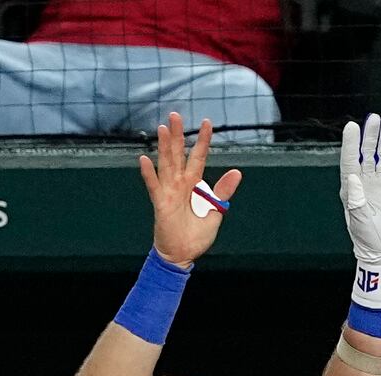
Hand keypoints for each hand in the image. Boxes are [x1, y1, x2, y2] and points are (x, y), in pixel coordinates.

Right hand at [139, 114, 242, 270]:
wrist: (183, 255)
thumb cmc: (197, 235)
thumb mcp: (215, 211)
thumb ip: (223, 191)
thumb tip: (237, 172)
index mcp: (194, 185)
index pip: (198, 157)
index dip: (202, 141)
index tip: (207, 122)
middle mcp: (180, 184)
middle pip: (178, 154)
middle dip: (177, 135)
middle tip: (175, 114)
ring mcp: (169, 193)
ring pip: (166, 164)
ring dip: (164, 147)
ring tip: (162, 128)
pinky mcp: (161, 204)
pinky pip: (154, 186)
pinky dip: (148, 174)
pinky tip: (143, 159)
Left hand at [339, 114, 380, 305]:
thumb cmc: (371, 242)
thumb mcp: (360, 222)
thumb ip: (356, 200)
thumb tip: (353, 178)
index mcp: (352, 191)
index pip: (350, 161)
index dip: (350, 144)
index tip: (352, 127)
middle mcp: (365, 184)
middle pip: (366, 154)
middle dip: (369, 136)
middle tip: (374, 119)